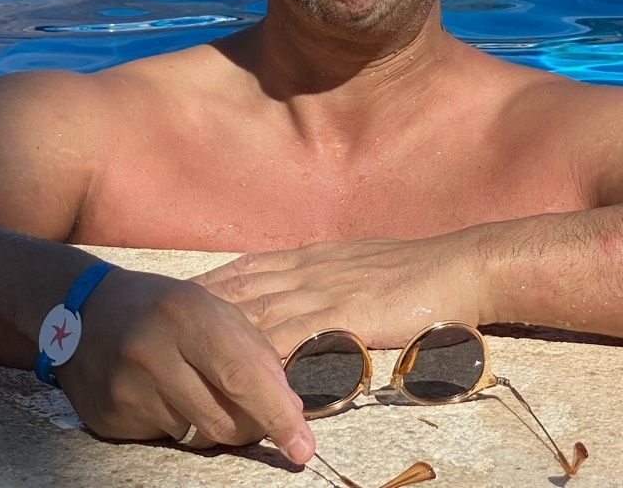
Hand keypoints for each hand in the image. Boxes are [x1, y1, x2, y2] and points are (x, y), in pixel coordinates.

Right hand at [57, 267, 313, 460]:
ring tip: (201, 391)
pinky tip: (164, 395)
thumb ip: (253, 352)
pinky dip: (179, 425)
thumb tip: (290, 408)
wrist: (83, 310)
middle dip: (251, 426)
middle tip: (255, 414)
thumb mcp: (210, 308)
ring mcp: (129, 387)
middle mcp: (155, 350)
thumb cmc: (162, 307)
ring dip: (214, 425)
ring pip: (197, 435)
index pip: (242, 377)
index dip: (278, 415)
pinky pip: (165, 439)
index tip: (302, 447)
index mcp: (187, 312)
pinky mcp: (112, 416)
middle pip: (224, 420)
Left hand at [199, 233, 481, 353]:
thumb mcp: (365, 267)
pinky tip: (236, 366)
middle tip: (164, 317)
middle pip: (243, 287)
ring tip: (184, 345)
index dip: (217, 281)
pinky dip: (262, 353)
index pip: (253, 266)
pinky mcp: (342, 316)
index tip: (185, 293)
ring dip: (220, 331)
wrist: (458, 267)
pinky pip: (293, 338)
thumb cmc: (421, 272)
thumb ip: (335, 280)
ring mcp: (324, 291)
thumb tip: (318, 299)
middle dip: (203, 305)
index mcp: (317, 257)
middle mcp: (312, 269)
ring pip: (259, 312)